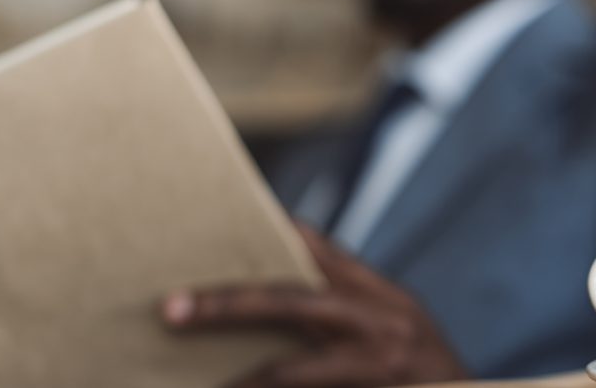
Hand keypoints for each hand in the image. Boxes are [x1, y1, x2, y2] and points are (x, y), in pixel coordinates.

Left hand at [161, 225, 468, 386]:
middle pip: (290, 301)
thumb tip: (283, 263)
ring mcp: (377, 363)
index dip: (266, 233)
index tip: (215, 223)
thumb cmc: (424, 369)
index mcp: (378, 294)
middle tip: (171, 309)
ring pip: (290, 369)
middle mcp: (379, 321)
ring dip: (237, 378)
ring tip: (194, 385)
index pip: (315, 249)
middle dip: (227, 304)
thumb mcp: (396, 321)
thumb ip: (346, 297)